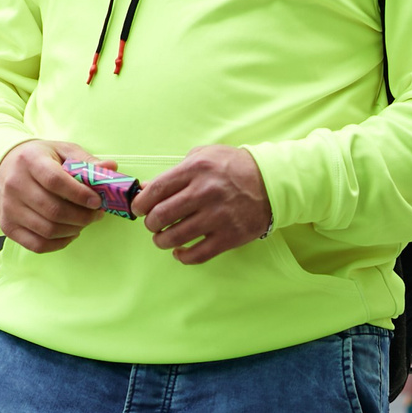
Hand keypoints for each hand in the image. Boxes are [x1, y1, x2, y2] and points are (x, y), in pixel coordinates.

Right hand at [0, 140, 106, 253]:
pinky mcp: (8, 226)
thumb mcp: (62, 151)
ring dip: (74, 230)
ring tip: (85, 222)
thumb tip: (111, 169)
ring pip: (47, 230)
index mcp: (30, 161)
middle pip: (53, 210)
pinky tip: (70, 232)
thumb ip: (86, 160)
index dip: (80, 194)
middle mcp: (15, 184)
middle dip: (82, 217)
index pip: (55, 181)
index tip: (97, 201)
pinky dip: (59, 243)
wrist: (3, 167)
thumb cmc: (39, 159)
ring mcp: (9, 208)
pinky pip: (37, 244)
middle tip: (97, 215)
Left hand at [135, 146, 271, 264]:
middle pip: (160, 216)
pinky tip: (179, 252)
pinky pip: (197, 254)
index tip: (139, 209)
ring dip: (162, 241)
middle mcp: (205, 192)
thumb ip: (178, 169)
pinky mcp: (229, 237)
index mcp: (196, 169)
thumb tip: (149, 188)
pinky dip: (183, 257)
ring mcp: (217, 217)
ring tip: (163, 238)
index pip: (155, 190)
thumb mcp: (206, 155)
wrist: (272, 182)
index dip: (141, 203)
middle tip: (153, 224)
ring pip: (175, 237)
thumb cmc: (234, 167)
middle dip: (150, 223)